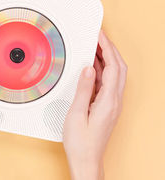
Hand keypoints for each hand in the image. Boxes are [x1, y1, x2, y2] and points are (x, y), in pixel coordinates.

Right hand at [63, 31, 126, 179]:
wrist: (86, 160)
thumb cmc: (80, 142)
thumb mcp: (76, 113)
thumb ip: (83, 89)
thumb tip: (88, 69)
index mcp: (108, 101)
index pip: (113, 67)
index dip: (107, 48)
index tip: (99, 35)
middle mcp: (114, 101)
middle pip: (118, 68)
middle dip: (109, 49)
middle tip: (98, 36)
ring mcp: (112, 105)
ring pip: (115, 75)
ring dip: (106, 59)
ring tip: (94, 47)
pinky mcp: (107, 108)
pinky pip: (108, 83)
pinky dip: (102, 70)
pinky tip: (91, 68)